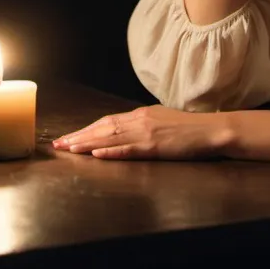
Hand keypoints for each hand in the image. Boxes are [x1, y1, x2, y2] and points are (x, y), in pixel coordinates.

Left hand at [52, 105, 231, 160]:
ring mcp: (147, 132)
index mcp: (142, 114)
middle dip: (79, 136)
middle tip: (58, 144)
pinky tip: (97, 154)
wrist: (211, 130)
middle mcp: (140, 120)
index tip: (69, 136)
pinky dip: (111, 151)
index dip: (86, 129)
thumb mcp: (163, 120)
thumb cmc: (190, 128)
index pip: (107, 121)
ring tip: (69, 149)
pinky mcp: (155, 145)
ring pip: (110, 137)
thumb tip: (127, 129)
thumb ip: (144, 124)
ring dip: (87, 143)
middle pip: (103, 127)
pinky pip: (128, 149)